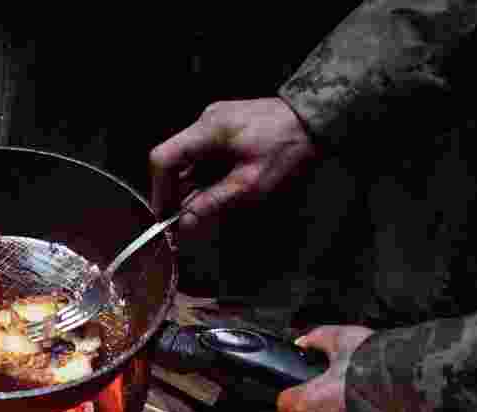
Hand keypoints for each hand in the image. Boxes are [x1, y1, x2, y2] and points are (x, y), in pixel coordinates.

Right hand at [149, 97, 317, 230]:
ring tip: (209, 210)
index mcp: (207, 130)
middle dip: (178, 194)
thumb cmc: (287, 150)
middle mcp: (205, 122)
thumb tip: (184, 225)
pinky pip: (204, 156)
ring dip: (194, 188)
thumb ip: (213, 204)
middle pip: (174, 162)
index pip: (163, 159)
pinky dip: (206, 177)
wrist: (316, 120)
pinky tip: (221, 192)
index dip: (160, 191)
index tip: (167, 217)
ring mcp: (215, 123)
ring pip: (189, 162)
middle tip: (189, 221)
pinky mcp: (226, 128)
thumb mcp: (250, 184)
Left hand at [276, 325, 373, 411]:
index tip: (306, 388)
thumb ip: (318, 340)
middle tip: (347, 393)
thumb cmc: (381, 368)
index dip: (295, 394)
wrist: (423, 393)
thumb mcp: (345, 340)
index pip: (285, 405)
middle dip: (328, 410)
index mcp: (310, 405)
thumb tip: (305, 343)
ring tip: (371, 404)